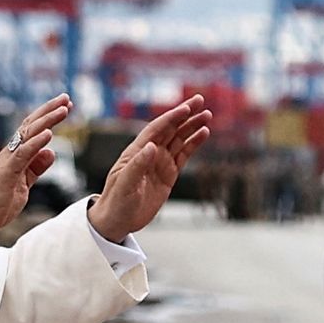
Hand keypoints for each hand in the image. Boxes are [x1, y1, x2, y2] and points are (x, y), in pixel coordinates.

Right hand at [0, 97, 69, 243]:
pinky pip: (22, 154)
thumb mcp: (24, 184)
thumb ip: (36, 167)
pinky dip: (36, 143)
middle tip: (66, 98)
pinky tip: (49, 134)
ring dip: (47, 120)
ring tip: (63, 109)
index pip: (33, 130)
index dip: (48, 117)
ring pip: (28, 134)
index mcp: (15, 155)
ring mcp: (7, 161)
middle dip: (49, 110)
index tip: (65, 107)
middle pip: (31, 125)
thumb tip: (51, 152)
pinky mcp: (6, 172)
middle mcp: (10, 153)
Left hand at [89, 96, 213, 242]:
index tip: (186, 108)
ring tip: (207, 116)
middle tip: (201, 101)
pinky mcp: (168, 175)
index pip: (157, 129)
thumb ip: (138, 165)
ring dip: (192, 127)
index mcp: (137, 151)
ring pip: (179, 140)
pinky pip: (184, 155)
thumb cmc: (116, 202)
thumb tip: (152, 146)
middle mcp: (150, 153)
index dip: (172, 117)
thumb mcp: (125, 184)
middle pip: (170, 129)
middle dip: (185, 115)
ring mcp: (160, 163)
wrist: (117, 220)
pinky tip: (203, 134)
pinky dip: (193, 144)